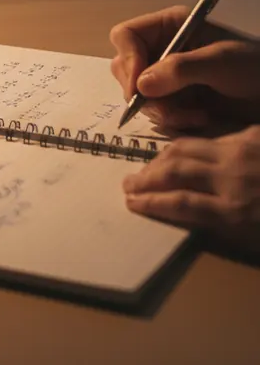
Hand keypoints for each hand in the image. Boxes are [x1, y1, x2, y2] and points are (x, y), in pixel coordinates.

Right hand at [110, 7, 259, 130]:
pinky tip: (198, 119)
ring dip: (162, 110)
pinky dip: (172, 119)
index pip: (126, 36)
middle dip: (143, 92)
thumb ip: (180, 69)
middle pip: (126, 67)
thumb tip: (141, 86)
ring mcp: (167, 74)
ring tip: (195, 116)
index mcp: (170, 26)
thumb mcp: (221, 62)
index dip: (128, 59)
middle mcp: (162, 47)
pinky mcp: (176, 98)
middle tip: (168, 109)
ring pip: (138, 93)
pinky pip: (156, 110)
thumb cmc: (255, 67)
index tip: (139, 87)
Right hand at [123, 126, 259, 254]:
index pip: (180, 204)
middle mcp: (231, 178)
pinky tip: (187, 152)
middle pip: (176, 172)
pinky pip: (213, 137)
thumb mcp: (255, 238)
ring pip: (186, 148)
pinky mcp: (252, 136)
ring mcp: (240, 152)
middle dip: (146, 178)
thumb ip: (223, 225)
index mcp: (236, 211)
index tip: (130, 202)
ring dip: (161, 158)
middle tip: (128, 183)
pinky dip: (195, 146)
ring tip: (149, 167)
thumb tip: (184, 213)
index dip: (150, 202)